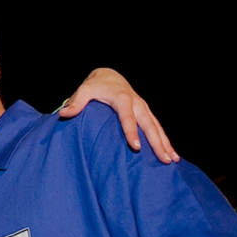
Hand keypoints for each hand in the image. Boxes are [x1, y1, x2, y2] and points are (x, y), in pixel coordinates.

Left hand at [59, 68, 178, 163]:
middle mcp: (137, 103)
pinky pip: (158, 127)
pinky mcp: (146, 112)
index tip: (136, 148)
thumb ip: (76, 102)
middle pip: (149, 125)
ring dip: (165, 143)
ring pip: (157, 127)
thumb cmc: (95, 85)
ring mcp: (144, 108)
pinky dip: (166, 140)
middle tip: (163, 160)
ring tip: (172, 160)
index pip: (127, 118)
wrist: (109, 75)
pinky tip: (172, 154)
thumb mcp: (84, 90)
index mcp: (122, 99)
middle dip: (157, 143)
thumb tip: (64, 114)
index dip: (131, 133)